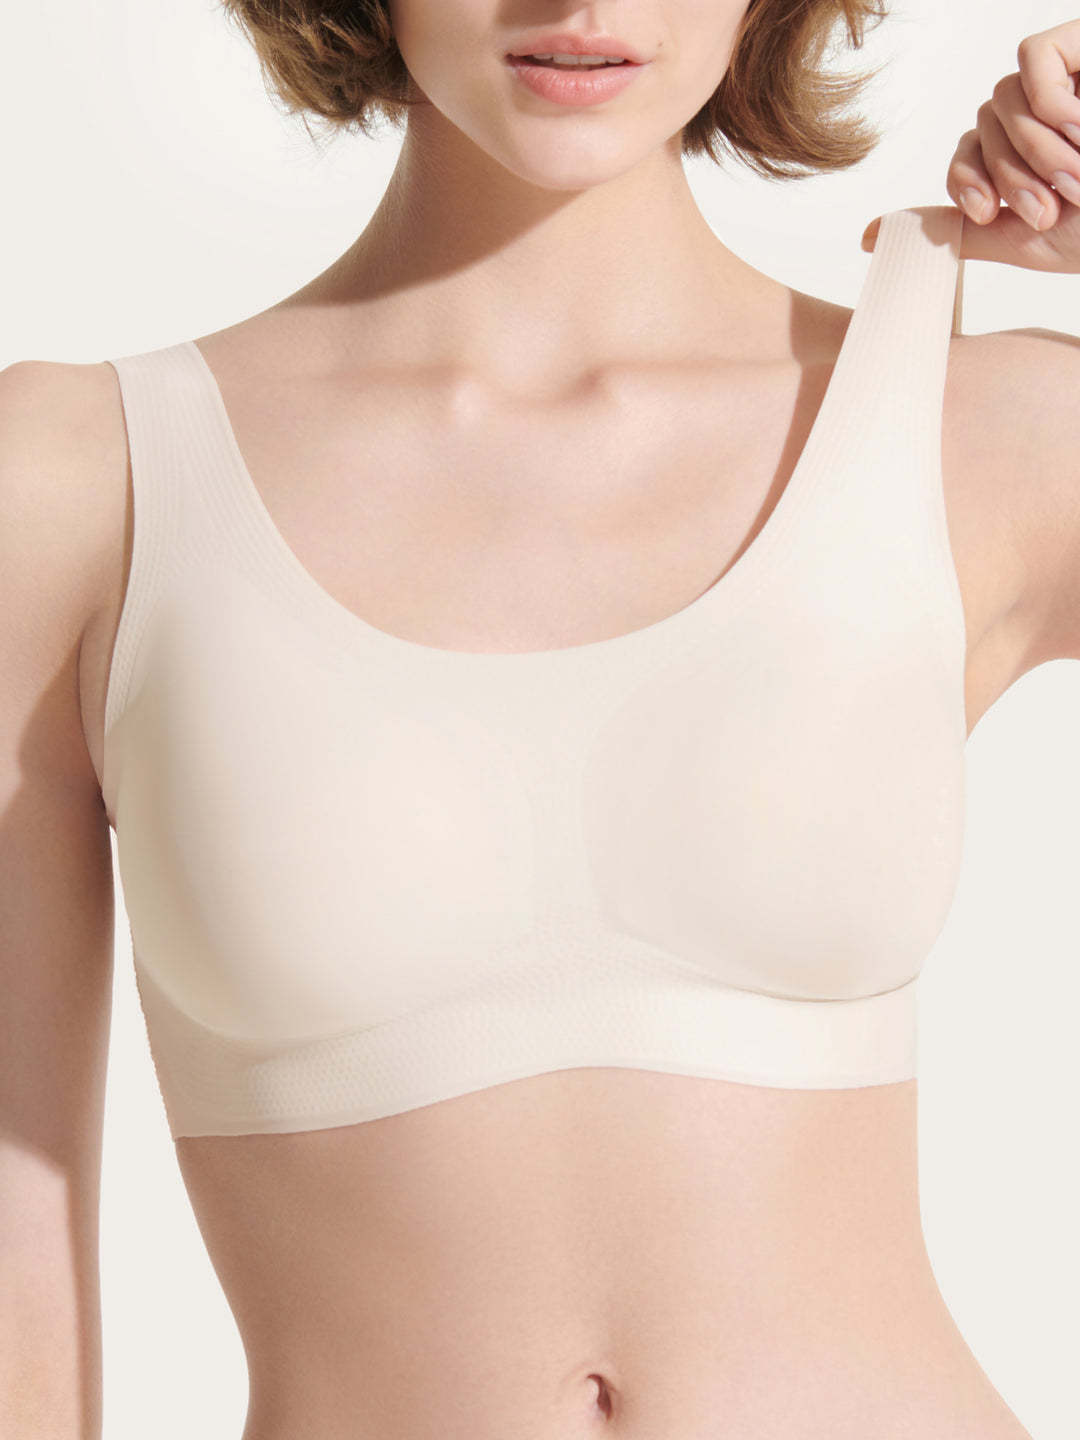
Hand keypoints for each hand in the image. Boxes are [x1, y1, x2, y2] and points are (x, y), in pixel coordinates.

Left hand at [862, 18, 1079, 271]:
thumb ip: (952, 230)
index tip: (996, 216)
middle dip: (1009, 174)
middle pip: (980, 124)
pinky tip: (1075, 127)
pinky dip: (1045, 100)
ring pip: (1000, 97)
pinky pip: (1032, 57)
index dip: (970, 185)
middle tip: (1053, 204)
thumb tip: (868, 238)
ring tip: (1075, 175)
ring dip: (1030, 148)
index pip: (964, 154)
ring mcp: (1063, 81)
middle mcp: (1038, 115)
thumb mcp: (1021, 240)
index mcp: (1019, 157)